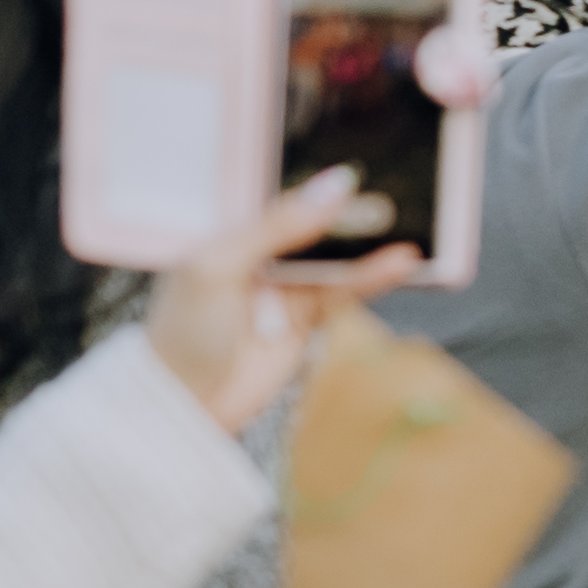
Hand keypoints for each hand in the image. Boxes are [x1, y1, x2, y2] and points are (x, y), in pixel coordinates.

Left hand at [141, 172, 424, 434]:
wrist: (182, 405)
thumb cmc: (184, 332)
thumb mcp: (221, 266)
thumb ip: (277, 227)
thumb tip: (331, 186)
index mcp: (232, 241)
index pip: (285, 209)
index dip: (320, 197)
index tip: (357, 181)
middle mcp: (261, 265)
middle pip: (316, 235)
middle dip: (352, 222)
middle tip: (391, 205)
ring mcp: (284, 296)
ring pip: (335, 265)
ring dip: (368, 252)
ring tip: (405, 238)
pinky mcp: (304, 326)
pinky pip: (343, 296)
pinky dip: (371, 280)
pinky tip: (398, 266)